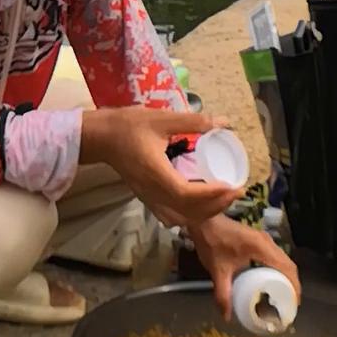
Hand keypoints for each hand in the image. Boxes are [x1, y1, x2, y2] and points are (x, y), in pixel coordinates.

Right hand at [81, 107, 240, 226]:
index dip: (212, 195)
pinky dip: (190, 214)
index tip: (232, 186)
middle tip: (236, 192)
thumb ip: (193, 121)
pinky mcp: (147, 197)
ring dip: (204, 213)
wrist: (101, 137)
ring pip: (180, 218)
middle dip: (216, 206)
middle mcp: (152, 192)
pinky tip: (201, 204)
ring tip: (222, 198)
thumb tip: (223, 122)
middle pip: (187, 212)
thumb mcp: (162, 119)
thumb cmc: (128, 126)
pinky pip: (171, 215)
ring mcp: (148, 197)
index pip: (187, 194)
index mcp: (156, 174)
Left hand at [188, 214, 301, 319]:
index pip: (286, 267)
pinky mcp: (258, 239)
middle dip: (292, 283)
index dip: (294, 285)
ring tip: (283, 294)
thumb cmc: (212, 242)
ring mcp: (263, 239)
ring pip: (283, 259)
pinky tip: (272, 279)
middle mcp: (267, 242)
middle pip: (288, 264)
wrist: (204, 220)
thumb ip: (223, 294)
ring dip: (286, 275)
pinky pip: (275, 255)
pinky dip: (279, 268)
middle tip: (289, 302)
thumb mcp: (217, 270)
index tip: (294, 302)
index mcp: (261, 248)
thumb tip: (227, 316)